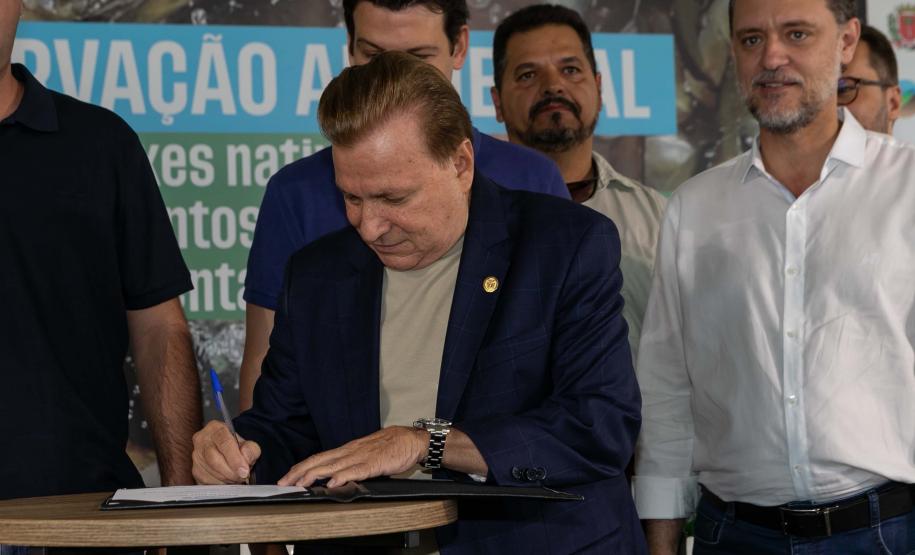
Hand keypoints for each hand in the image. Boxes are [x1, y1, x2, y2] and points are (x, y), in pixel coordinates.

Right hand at [192, 420, 260, 483]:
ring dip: (227, 479)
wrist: (227, 452)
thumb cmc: (236, 447)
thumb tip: (246, 459)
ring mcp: (196, 456)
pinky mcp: (195, 470)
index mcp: (215, 428)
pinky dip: (220, 484)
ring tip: (237, 478)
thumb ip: (251, 449)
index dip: (235, 459)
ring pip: (210, 471)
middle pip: (214, 459)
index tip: (244, 471)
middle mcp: (202, 440)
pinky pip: (207, 481)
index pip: (224, 442)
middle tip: (242, 477)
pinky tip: (228, 481)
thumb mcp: (248, 444)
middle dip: (231, 471)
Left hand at [278, 426, 426, 486]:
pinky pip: (355, 471)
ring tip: (299, 484)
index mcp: (347, 449)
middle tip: (283, 483)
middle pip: (319, 461)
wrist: (412, 440)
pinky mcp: (374, 464)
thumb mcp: (366, 454)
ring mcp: (361, 457)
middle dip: (299, 472)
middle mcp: (350, 451)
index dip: (301, 467)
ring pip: (332, 466)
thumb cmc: (390, 447)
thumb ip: (351, 464)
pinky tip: (331, 483)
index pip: (319, 457)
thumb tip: (335, 476)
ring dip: (313, 475)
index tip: (287, 477)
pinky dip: (342, 477)